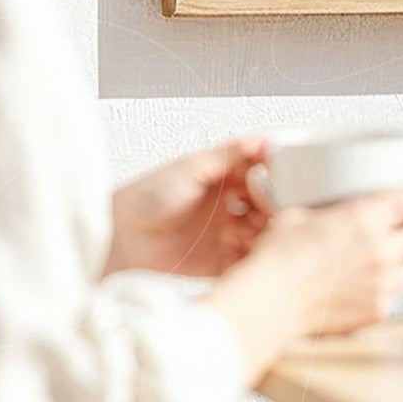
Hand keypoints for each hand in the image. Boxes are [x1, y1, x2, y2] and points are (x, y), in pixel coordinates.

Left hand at [106, 138, 269, 278]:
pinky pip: (247, 261)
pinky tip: (254, 253)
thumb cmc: (147, 197)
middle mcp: (226, 205)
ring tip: (260, 231)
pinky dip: (255, 258)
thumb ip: (228, 154)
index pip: (259, 173)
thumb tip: (261, 139)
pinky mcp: (219, 262)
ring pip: (260, 232)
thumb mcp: (189, 167)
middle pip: (264, 204)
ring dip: (266, 232)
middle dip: (272, 206)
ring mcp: (224, 234)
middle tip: (274, 209)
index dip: (272, 177)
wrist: (121, 238)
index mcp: (221, 178)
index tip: (282, 180)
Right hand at [253, 176, 402, 335]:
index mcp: (367, 217)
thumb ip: (329, 210)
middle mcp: (382, 250)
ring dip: (396, 261)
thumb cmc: (279, 258)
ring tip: (369, 259)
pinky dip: (379, 288)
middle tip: (397, 227)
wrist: (271, 301)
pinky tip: (357, 284)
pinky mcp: (376, 310)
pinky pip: (390, 295)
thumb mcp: (301, 213)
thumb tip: (328, 207)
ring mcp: (382, 283)